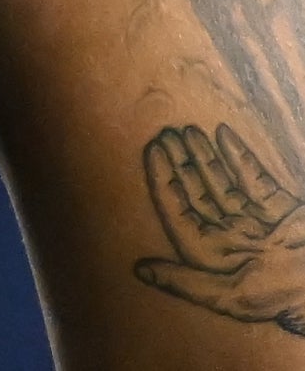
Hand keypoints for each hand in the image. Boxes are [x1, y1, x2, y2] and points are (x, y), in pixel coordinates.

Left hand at [138, 124, 304, 331]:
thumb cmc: (284, 293)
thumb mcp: (234, 295)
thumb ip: (188, 283)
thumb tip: (141, 273)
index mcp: (218, 259)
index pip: (181, 214)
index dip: (164, 182)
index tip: (154, 149)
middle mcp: (234, 239)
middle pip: (199, 196)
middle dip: (182, 165)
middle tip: (167, 133)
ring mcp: (258, 223)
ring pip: (224, 184)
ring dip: (206, 157)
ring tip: (188, 131)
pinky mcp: (281, 211)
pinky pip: (255, 180)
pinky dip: (239, 157)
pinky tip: (223, 135)